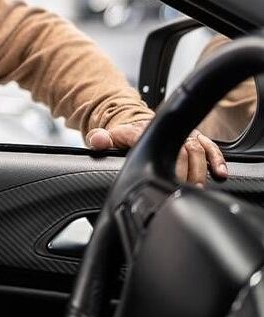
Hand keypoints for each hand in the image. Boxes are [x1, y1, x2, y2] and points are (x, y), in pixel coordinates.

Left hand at [85, 121, 228, 185]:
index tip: (165, 179)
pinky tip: (219, 173)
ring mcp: (182, 135)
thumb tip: (96, 141)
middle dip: (184, 173)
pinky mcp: (195, 138)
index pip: (157, 145)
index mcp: (143, 132)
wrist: (137, 125)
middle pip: (181, 151)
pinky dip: (217, 160)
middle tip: (181, 192)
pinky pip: (211, 147)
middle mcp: (166, 133)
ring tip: (194, 189)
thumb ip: (100, 139)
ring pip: (198, 150)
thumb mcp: (108, 138)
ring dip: (199, 171)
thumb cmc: (124, 138)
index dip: (163, 161)